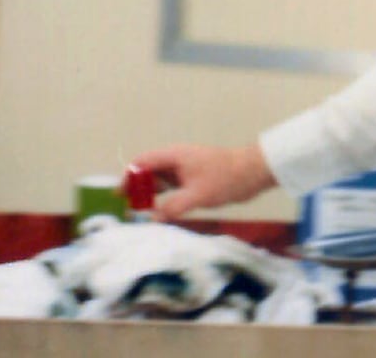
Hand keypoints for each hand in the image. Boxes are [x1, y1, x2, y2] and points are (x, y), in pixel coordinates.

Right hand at [128, 144, 276, 220]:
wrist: (255, 173)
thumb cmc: (226, 178)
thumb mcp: (197, 195)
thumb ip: (173, 206)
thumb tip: (152, 218)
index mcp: (175, 156)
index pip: (142, 162)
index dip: (128, 177)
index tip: (120, 196)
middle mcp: (177, 161)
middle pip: (148, 173)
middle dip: (137, 190)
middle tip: (128, 211)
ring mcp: (186, 171)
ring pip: (160, 183)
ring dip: (150, 197)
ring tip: (140, 216)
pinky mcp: (194, 181)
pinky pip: (172, 190)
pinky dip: (164, 200)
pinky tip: (160, 215)